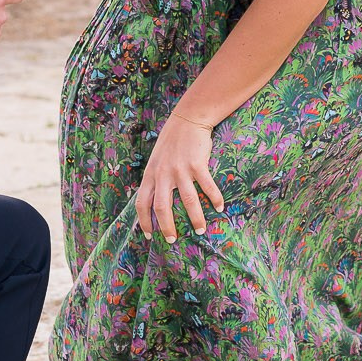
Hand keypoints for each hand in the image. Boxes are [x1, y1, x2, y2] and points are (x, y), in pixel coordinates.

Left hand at [135, 114, 225, 243]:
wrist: (187, 120)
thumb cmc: (171, 142)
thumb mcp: (156, 160)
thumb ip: (155, 179)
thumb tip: (155, 201)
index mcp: (150, 175)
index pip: (142, 203)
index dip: (144, 221)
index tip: (150, 235)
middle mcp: (163, 174)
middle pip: (162, 207)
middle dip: (167, 227)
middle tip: (173, 240)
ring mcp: (180, 170)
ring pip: (187, 201)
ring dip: (195, 218)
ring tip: (200, 230)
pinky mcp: (197, 164)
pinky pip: (207, 186)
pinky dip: (214, 198)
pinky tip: (219, 207)